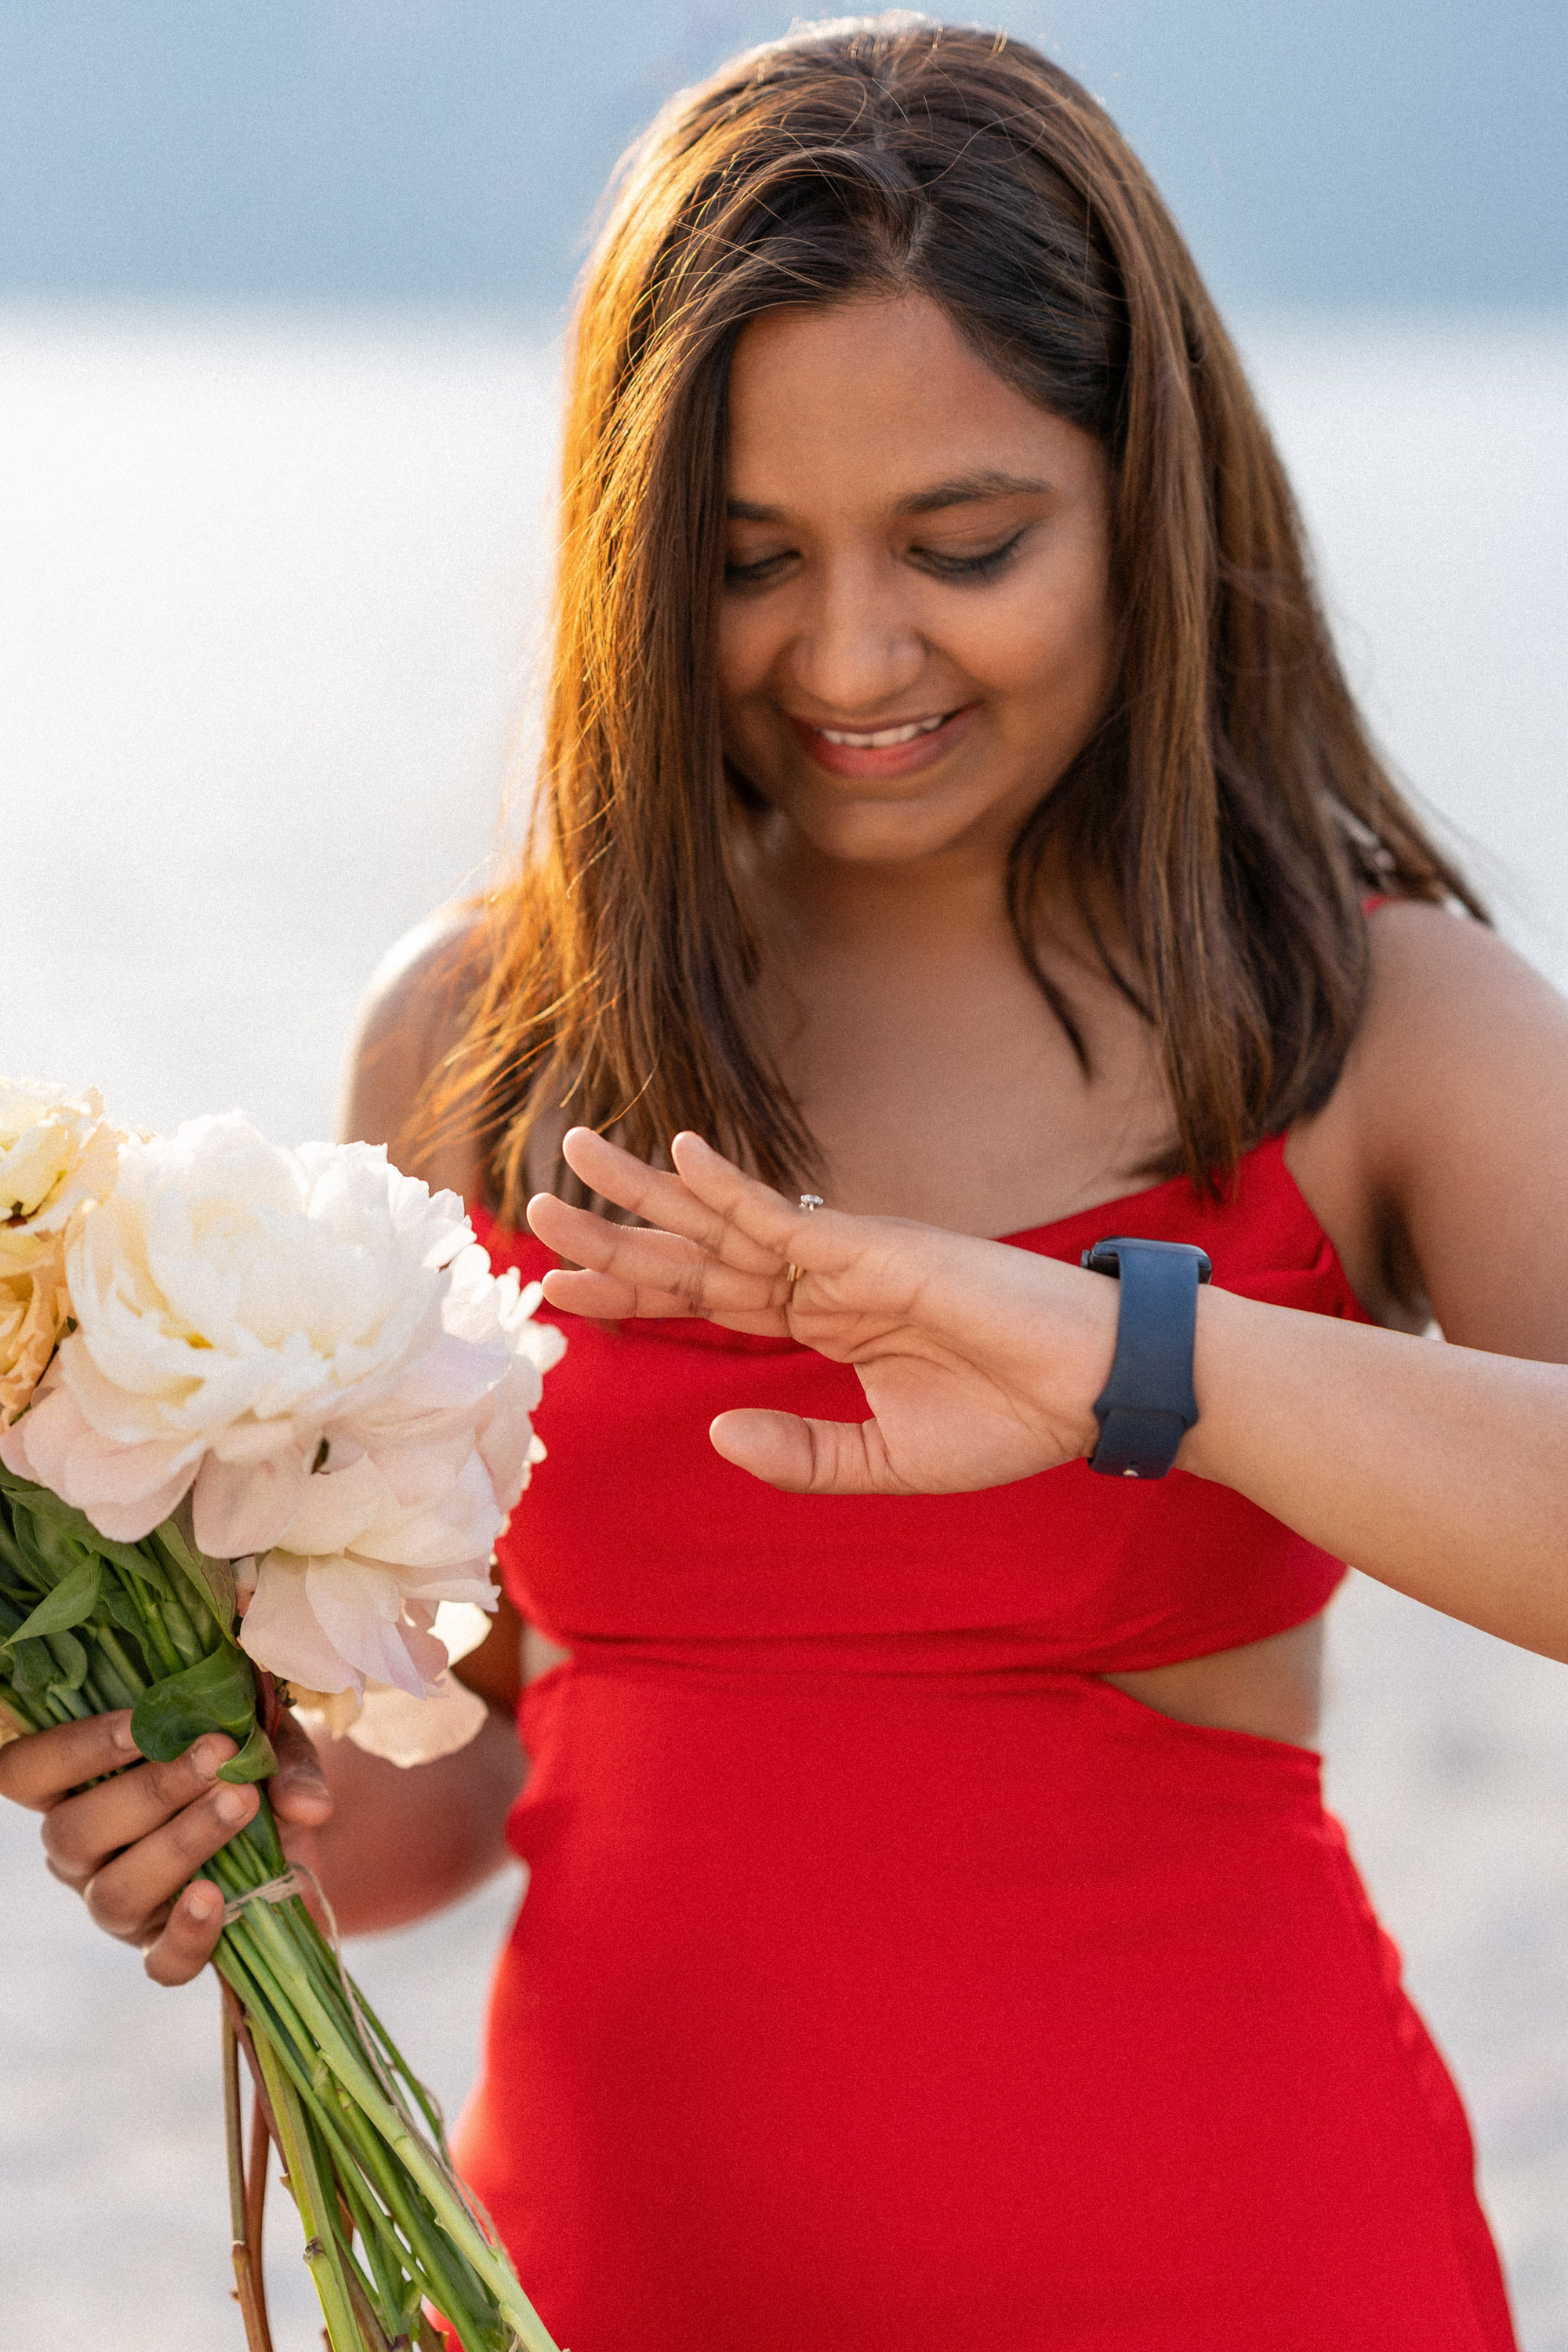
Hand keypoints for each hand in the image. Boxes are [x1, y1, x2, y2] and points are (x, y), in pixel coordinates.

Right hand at [0, 1707, 332, 1985]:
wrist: (287, 1825)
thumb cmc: (243, 1762)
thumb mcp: (259, 1736)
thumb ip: (279, 1753)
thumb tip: (306, 1804)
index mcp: (76, 1786)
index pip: (26, 1772)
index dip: (72, 1749)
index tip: (142, 1721)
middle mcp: (81, 1852)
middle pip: (73, 1833)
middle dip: (150, 1790)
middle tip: (218, 1756)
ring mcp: (116, 1904)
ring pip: (115, 1893)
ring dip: (179, 1844)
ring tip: (240, 1804)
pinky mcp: (161, 1947)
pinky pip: (161, 1963)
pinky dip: (190, 1934)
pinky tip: (219, 1896)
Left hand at [527, 1128, 1119, 1493]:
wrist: (1092, 1391)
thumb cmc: (1009, 1419)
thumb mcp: (884, 1461)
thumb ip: (801, 1452)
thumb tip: (716, 1432)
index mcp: (821, 1324)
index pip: (704, 1303)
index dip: (631, 1292)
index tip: (559, 1287)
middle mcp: (819, 1280)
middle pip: (693, 1254)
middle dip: (614, 1234)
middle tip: (533, 1212)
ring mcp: (842, 1257)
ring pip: (721, 1222)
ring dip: (644, 1193)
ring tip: (573, 1157)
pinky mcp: (873, 1247)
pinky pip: (784, 1213)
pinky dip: (727, 1186)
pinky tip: (675, 1155)